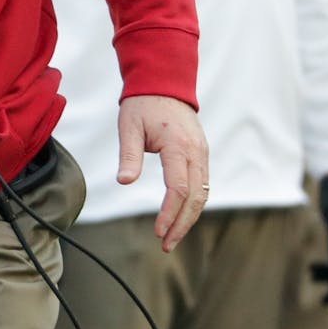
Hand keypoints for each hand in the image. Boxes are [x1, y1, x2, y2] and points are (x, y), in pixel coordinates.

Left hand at [117, 94, 208, 251]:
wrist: (164, 83)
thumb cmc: (143, 105)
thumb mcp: (129, 127)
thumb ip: (129, 155)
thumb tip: (124, 182)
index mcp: (178, 145)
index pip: (179, 188)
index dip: (169, 214)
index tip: (157, 231)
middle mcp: (196, 151)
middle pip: (195, 197)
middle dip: (182, 224)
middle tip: (166, 245)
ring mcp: (202, 153)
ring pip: (203, 194)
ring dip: (189, 218)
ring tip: (172, 237)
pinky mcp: (201, 155)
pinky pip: (202, 185)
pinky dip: (193, 204)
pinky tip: (180, 217)